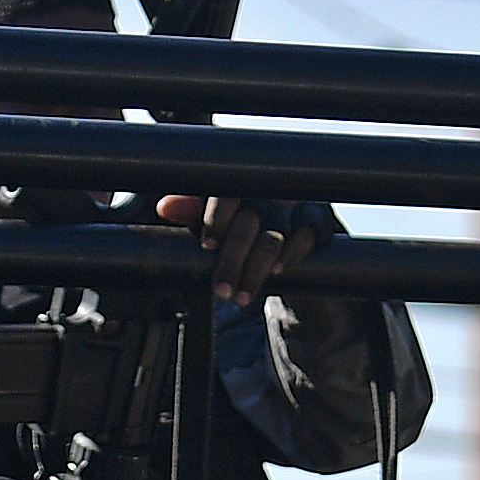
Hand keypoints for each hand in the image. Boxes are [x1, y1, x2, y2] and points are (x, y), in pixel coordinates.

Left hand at [155, 188, 330, 307]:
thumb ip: (192, 209)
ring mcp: (291, 206)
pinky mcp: (314, 222)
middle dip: (233, 259)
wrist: (288, 225)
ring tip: (241, 297)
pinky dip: (290, 256)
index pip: (227, 193)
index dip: (217, 219)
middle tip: (220, 290)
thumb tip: (165, 207)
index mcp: (239, 182)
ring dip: (256, 269)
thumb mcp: (215, 216)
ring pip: (273, 237)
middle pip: (249, 221)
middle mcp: (266, 189)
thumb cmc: (241, 220)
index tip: (208, 246)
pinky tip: (276, 272)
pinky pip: (304, 239)